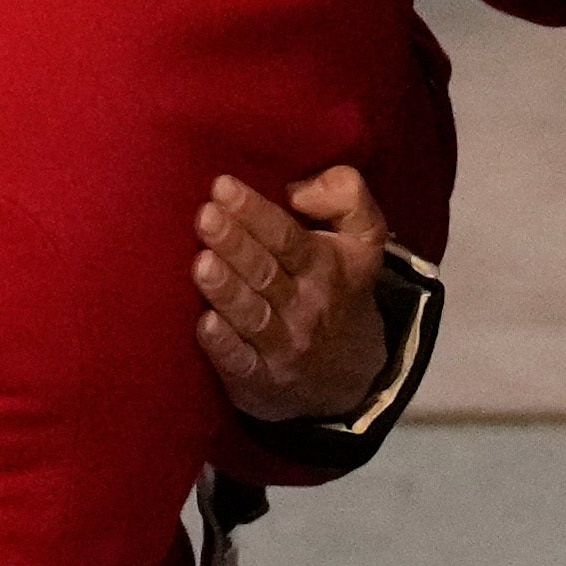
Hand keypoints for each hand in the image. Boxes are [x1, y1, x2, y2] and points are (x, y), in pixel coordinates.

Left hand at [192, 166, 389, 425]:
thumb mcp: (364, 238)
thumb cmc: (339, 286)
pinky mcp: (260, 380)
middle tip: (205, 216)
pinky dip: (224, 346)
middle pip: (264, 272)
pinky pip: (241, 363)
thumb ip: (346, 196)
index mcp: (325, 266)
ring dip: (226, 290)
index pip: (286, 237)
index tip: (222, 186)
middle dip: (234, 243)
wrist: (352, 373)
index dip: (255, 212)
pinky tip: (204, 324)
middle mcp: (305, 306)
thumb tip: (298, 187)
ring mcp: (282, 346)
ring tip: (201, 263)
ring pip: (252, 314)